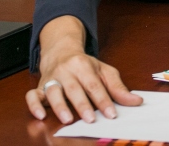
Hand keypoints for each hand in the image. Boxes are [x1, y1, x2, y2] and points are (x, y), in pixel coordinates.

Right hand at [25, 16, 141, 122]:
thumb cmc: (84, 65)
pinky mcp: (40, 87)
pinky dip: (34, 105)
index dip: (103, 100)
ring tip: (67, 119)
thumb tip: (136, 101)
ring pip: (53, 91)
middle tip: (91, 119)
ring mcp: (52, 79)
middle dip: (82, 104)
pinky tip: (40, 115)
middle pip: (74, 88)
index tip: (112, 114)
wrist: (60, 51)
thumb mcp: (103, 71)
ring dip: (59, 105)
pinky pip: (32, 95)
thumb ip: (118, 88)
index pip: (94, 84)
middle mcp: (66, 71)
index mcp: (83, 65)